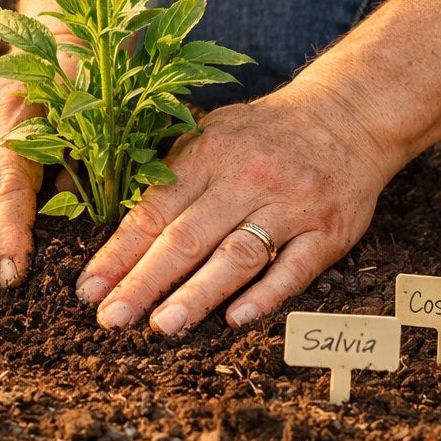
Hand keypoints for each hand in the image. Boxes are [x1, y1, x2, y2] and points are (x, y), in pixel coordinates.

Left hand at [74, 83, 395, 333]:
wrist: (350, 114)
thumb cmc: (264, 133)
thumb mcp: (212, 132)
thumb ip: (170, 172)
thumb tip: (111, 214)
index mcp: (209, 154)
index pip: (154, 210)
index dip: (119, 252)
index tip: (89, 289)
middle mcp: (246, 179)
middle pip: (187, 238)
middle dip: (144, 281)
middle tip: (111, 318)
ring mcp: (290, 205)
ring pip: (237, 256)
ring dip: (197, 295)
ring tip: (162, 326)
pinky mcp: (327, 230)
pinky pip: (294, 268)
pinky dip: (265, 295)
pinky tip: (235, 320)